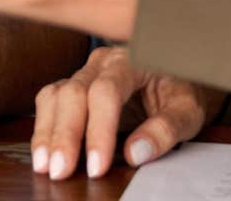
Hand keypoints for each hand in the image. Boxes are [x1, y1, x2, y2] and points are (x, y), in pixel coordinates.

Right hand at [30, 45, 223, 179]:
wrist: (178, 78)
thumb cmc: (182, 93)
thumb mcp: (187, 111)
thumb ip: (166, 129)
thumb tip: (134, 152)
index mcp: (131, 60)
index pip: (106, 91)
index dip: (98, 130)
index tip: (97, 166)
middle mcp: (102, 63)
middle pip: (73, 93)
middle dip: (65, 135)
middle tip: (60, 171)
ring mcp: (85, 73)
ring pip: (55, 96)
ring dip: (47, 133)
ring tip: (44, 166)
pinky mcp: (74, 88)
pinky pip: (50, 103)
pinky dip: (44, 129)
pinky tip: (44, 154)